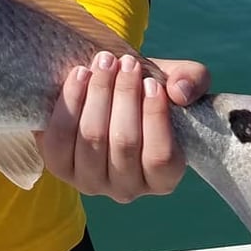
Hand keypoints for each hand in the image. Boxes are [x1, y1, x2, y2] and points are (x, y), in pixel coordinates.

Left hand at [37, 53, 209, 202]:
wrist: (101, 90)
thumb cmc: (143, 91)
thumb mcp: (173, 82)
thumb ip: (191, 80)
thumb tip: (179, 91)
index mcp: (161, 178)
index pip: (161, 157)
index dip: (156, 117)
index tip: (151, 81)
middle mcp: (127, 188)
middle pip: (124, 142)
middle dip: (124, 94)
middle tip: (126, 61)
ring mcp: (90, 181)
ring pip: (92, 138)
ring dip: (99, 92)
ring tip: (104, 61)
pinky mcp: (59, 166)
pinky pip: (60, 136)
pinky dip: (70, 100)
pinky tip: (80, 73)